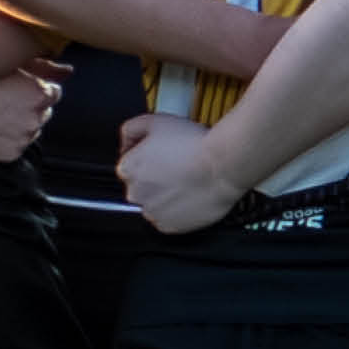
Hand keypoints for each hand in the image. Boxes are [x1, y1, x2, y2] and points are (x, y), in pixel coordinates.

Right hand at [0, 62, 59, 166]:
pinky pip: (19, 146)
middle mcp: (36, 116)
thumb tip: (69, 71)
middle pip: (45, 113)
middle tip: (2, 102)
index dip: (36, 90)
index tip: (17, 90)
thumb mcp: (8, 66)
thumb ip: (44, 67)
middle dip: (30, 107)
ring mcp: (24, 137)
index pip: (54, 94)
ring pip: (33, 130)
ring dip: (21, 123)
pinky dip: (9, 139)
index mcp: (38, 91)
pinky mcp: (12, 153)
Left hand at [115, 108, 233, 232]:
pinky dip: (178, 211)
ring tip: (187, 182)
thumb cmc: (195, 144)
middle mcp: (134, 193)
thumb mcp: (156, 121)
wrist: (222, 165)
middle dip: (156, 180)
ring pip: (154, 204)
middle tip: (177, 169)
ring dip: (166, 196)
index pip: (130, 167)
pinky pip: (169, 220)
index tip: (162, 158)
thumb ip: (131, 129)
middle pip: (141, 187)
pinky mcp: (169, 227)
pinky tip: (190, 195)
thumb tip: (127, 141)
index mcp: (127, 169)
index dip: (148, 160)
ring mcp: (151, 212)